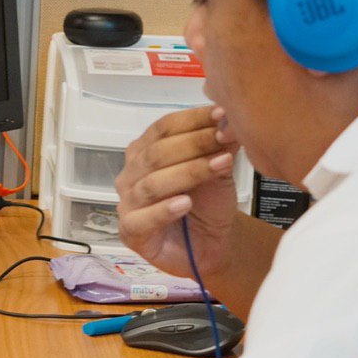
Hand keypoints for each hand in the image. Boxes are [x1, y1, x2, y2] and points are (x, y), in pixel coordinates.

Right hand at [114, 105, 239, 278]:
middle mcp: (131, 173)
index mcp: (145, 150)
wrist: (212, 244)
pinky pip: (142, 219)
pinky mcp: (130, 233)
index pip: (163, 128)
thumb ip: (220, 144)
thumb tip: (229, 119)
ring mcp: (128, 203)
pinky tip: (185, 203)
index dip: (191, 120)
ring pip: (152, 184)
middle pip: (156, 153)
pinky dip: (164, 210)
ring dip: (187, 173)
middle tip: (224, 138)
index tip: (221, 113)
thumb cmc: (208, 203)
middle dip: (193, 144)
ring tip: (217, 166)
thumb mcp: (218, 167)